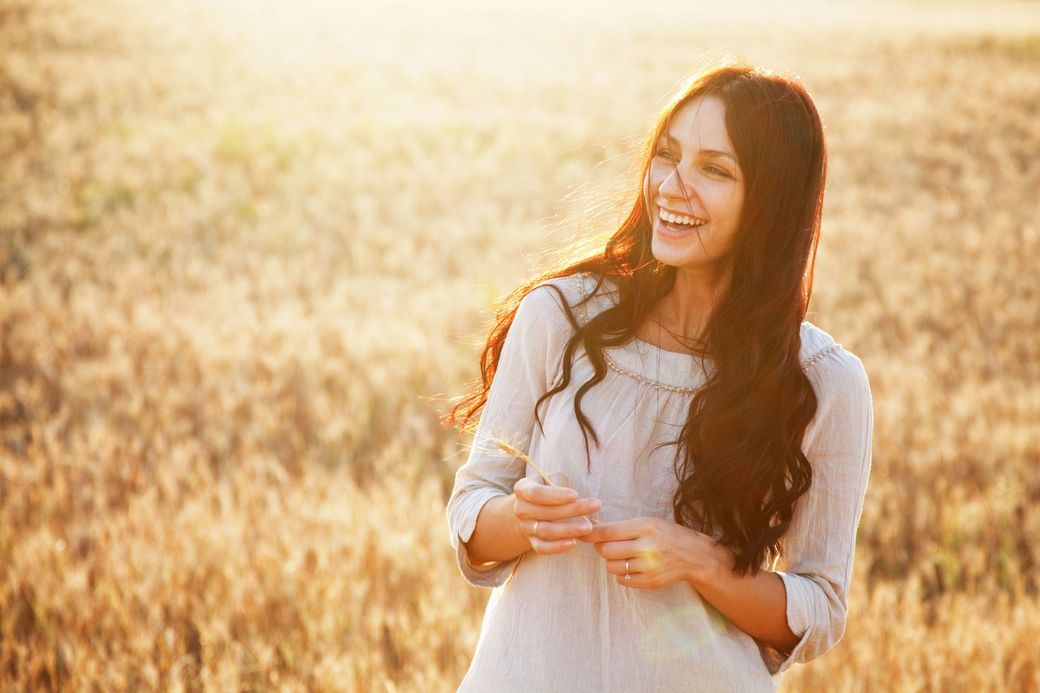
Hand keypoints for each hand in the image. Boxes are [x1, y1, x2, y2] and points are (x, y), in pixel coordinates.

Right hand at [513, 472, 601, 554]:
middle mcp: (520, 509)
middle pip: (546, 512)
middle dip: (573, 509)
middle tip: (595, 505)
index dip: (556, 495)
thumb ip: (561, 483)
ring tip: (589, 527)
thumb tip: (576, 496)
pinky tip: (574, 542)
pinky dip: (557, 547)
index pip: (536, 493)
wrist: (533, 508)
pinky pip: (542, 548)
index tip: (576, 494)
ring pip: (546, 531)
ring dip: (568, 529)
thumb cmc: (548, 489)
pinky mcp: (532, 542)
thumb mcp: (551, 479)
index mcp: (523, 489)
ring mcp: (525, 527)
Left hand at [578, 516, 734, 588]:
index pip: (608, 532)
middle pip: (605, 551)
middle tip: (607, 544)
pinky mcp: (649, 582)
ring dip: (611, 561)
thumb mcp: (646, 522)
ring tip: (622, 555)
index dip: (590, 533)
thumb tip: (590, 524)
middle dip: (601, 547)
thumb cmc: (665, 534)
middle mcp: (646, 547)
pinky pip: (621, 580)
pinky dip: (621, 573)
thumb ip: (620, 526)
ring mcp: (648, 567)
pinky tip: (631, 566)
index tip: (580, 532)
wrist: (693, 556)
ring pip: (611, 566)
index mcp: (645, 527)